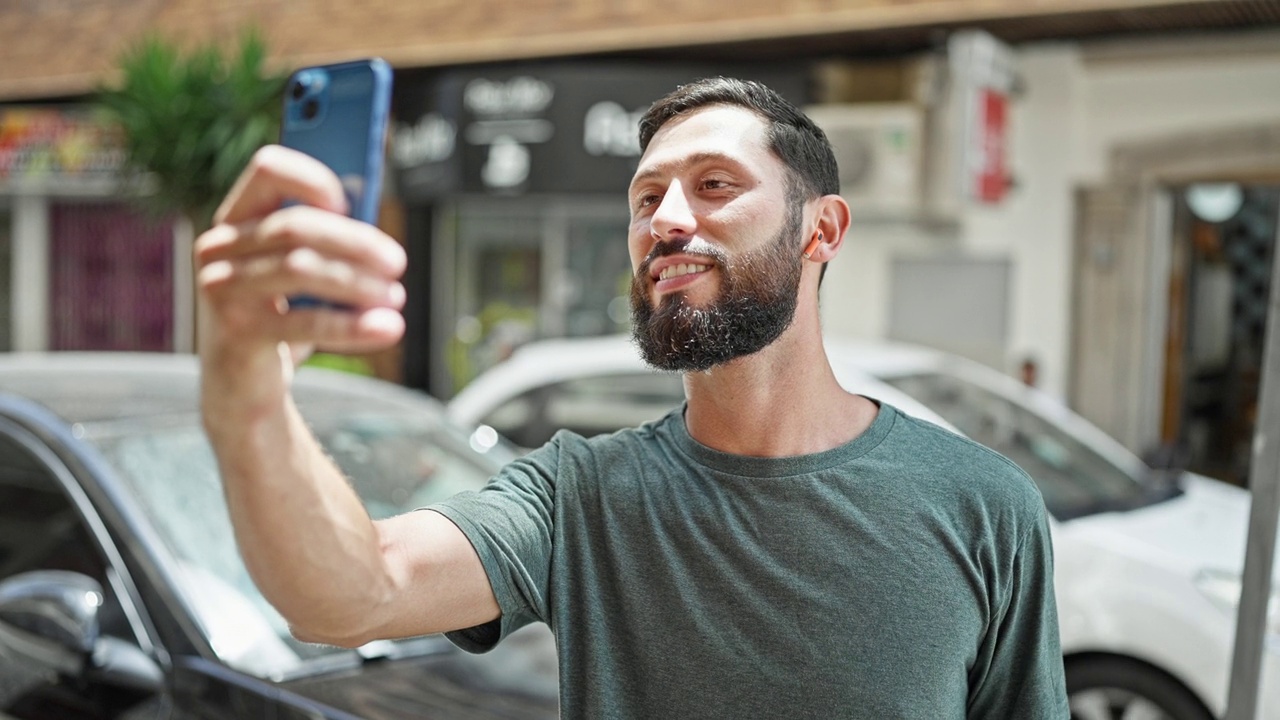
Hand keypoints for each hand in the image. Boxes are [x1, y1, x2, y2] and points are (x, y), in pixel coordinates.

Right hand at [195, 145, 406, 384]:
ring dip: (358, 282)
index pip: (268, 170)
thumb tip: (371, 217)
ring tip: (394, 297)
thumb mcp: (299, 273)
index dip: (313, 179)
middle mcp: (219, 248)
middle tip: (397, 263)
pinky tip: (387, 327)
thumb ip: (325, 240)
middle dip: (355, 242)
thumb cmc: (281, 318)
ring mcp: (222, 290)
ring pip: (301, 268)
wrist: (244, 388)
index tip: (349, 203)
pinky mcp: (237, 333)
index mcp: (236, 218)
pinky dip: (353, 324)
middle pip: (295, 226)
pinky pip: (305, 322)